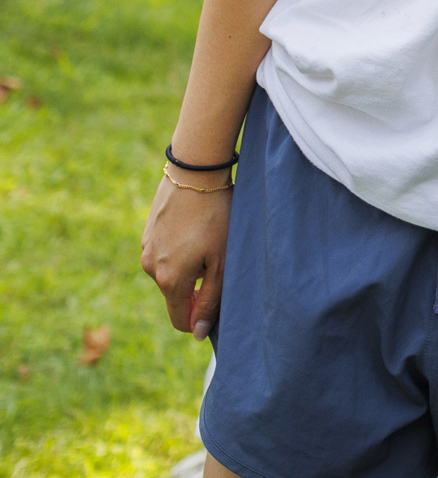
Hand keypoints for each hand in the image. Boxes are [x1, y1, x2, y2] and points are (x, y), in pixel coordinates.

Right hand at [139, 174, 231, 338]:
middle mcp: (149, 268)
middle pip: (175, 295)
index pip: (180, 319)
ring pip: (170, 272)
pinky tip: (197, 228)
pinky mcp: (147, 232)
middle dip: (197, 288)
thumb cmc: (216, 217)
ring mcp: (146, 249)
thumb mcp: (222, 261)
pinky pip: (165, 253)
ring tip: (209, 239)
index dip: (199, 319)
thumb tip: (198, 333)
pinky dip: (181, 249)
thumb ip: (211, 299)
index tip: (219, 302)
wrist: (196, 173)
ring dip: (189, 266)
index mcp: (168, 280)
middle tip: (220, 260)